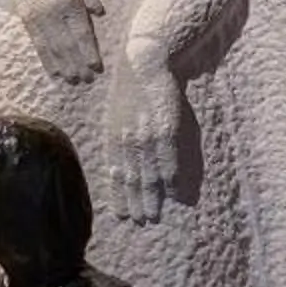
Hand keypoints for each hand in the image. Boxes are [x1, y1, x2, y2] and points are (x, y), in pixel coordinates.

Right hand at [5, 0, 103, 82]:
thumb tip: (100, 13)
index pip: (81, 32)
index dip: (89, 51)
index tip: (97, 68)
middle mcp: (51, 10)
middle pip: (66, 44)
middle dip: (77, 64)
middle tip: (87, 81)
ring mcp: (36, 15)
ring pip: (51, 47)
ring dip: (62, 66)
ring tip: (72, 81)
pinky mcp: (25, 17)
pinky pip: (37, 42)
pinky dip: (46, 59)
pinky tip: (53, 70)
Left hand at [103, 51, 181, 223]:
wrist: (144, 65)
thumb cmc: (130, 92)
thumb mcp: (115, 118)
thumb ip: (119, 143)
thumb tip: (120, 167)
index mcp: (112, 138)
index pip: (115, 174)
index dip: (119, 195)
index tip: (122, 215)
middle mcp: (126, 141)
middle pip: (132, 179)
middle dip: (135, 202)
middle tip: (140, 221)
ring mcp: (145, 137)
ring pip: (148, 174)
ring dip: (151, 196)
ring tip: (153, 214)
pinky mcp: (165, 130)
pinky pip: (167, 160)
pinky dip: (170, 178)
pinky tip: (173, 192)